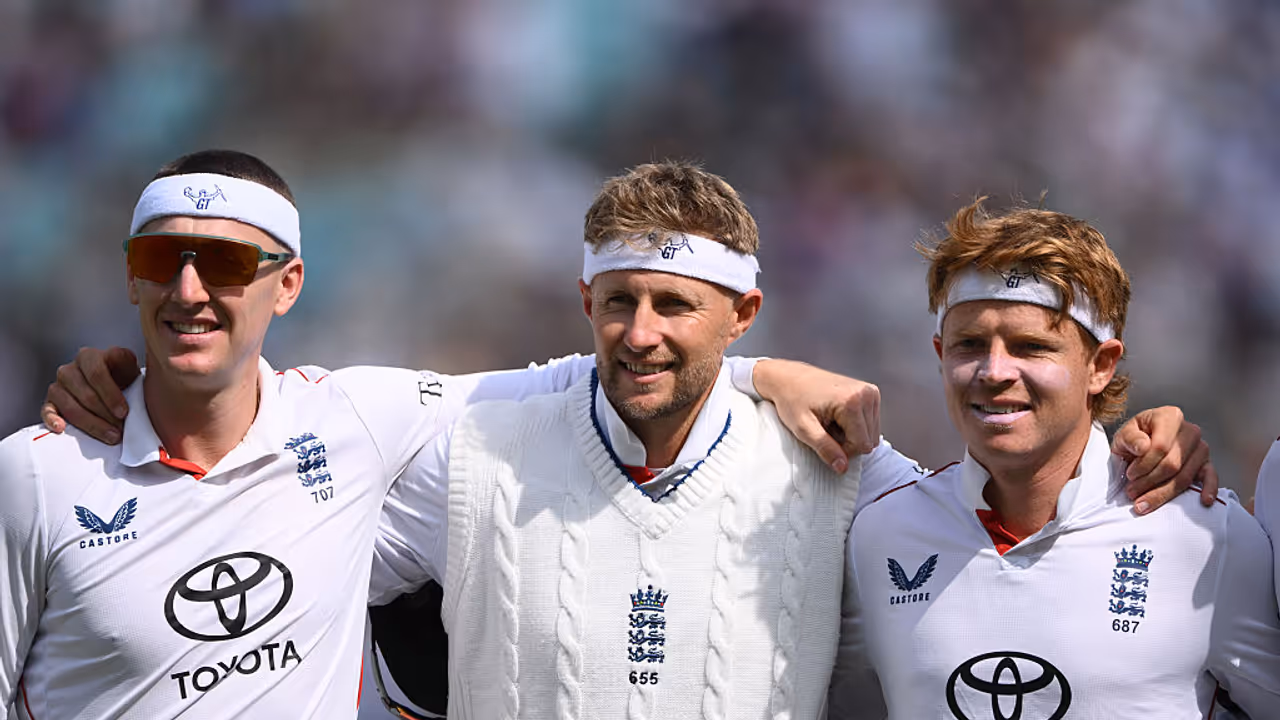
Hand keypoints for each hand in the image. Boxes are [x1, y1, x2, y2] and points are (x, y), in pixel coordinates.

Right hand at [40, 346, 140, 444]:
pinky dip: (53, 419)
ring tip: (110, 436)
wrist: (113, 385)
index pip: (98, 373)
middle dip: (105, 415)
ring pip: (70, 405)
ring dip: (91, 424)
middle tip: (120, 430)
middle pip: (85, 393)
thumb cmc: (124, 380)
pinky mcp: (51, 401)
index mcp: (92, 356)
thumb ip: (136, 374)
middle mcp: (72, 367)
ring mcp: (59, 384)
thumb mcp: (132, 371)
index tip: (124, 412)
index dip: (111, 394)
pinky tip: (62, 428)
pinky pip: (47, 410)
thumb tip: (154, 391)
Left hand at [753, 359, 880, 472]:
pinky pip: (871, 423)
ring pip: (872, 433)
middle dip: (848, 443)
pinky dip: (855, 426)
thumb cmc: (792, 400)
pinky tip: (838, 418)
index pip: (862, 444)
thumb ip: (824, 448)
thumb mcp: (803, 429)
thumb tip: (843, 468)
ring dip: (852, 435)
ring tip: (831, 423)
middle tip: (826, 431)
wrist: (788, 378)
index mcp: (852, 401)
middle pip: (870, 440)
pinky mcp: (870, 392)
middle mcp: (866, 394)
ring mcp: (870, 391)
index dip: (844, 451)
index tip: (824, 441)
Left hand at [1111, 406, 1215, 513]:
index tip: (1130, 475)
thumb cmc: (1133, 440)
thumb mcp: (1123, 435)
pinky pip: (1211, 477)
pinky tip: (1204, 501)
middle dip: (1150, 482)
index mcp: (1169, 416)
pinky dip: (1208, 489)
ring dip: (1163, 493)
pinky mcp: (1206, 464)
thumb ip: (1130, 438)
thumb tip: (1142, 447)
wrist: (1141, 446)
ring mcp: (1200, 448)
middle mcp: (1189, 430)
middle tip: (1132, 492)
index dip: (1144, 464)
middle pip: (1172, 464)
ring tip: (1143, 503)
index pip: (1160, 446)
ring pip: (1184, 476)